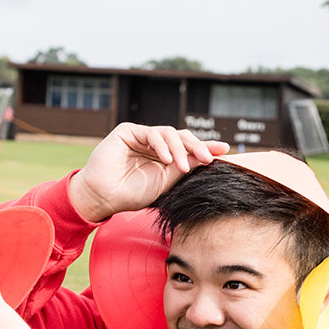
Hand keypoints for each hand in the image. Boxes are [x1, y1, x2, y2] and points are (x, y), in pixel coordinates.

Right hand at [69, 123, 229, 221]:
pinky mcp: (128, 131)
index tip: (224, 151)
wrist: (104, 197)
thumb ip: (184, 166)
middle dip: (197, 146)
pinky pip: (152, 133)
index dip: (204, 148)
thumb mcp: (165, 181)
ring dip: (180, 149)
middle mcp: (154, 145)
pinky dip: (162, 145)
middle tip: (208, 158)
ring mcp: (141, 137)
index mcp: (163, 157)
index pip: (187, 148)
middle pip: (182, 137)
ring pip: (170, 133)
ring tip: (183, 166)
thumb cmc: (131, 193)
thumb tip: (210, 155)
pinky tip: (166, 159)